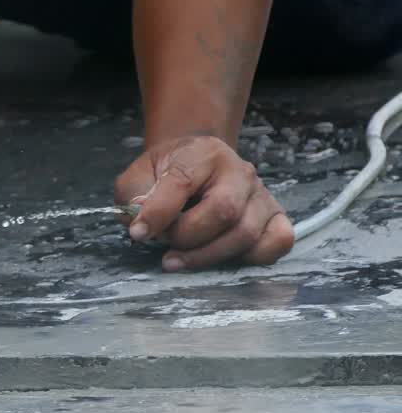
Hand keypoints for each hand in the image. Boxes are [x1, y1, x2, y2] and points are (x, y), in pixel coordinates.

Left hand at [114, 135, 293, 270]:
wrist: (197, 165)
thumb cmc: (166, 174)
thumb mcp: (138, 176)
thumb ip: (134, 195)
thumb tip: (141, 220)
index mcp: (202, 153)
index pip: (182, 182)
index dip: (158, 213)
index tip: (139, 234)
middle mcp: (239, 171)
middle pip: (222, 212)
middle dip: (186, 237)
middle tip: (164, 244)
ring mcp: (261, 194)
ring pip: (245, 233)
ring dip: (207, 255)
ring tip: (177, 259)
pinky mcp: (275, 216)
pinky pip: (277, 242)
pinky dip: (252, 258)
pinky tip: (221, 259)